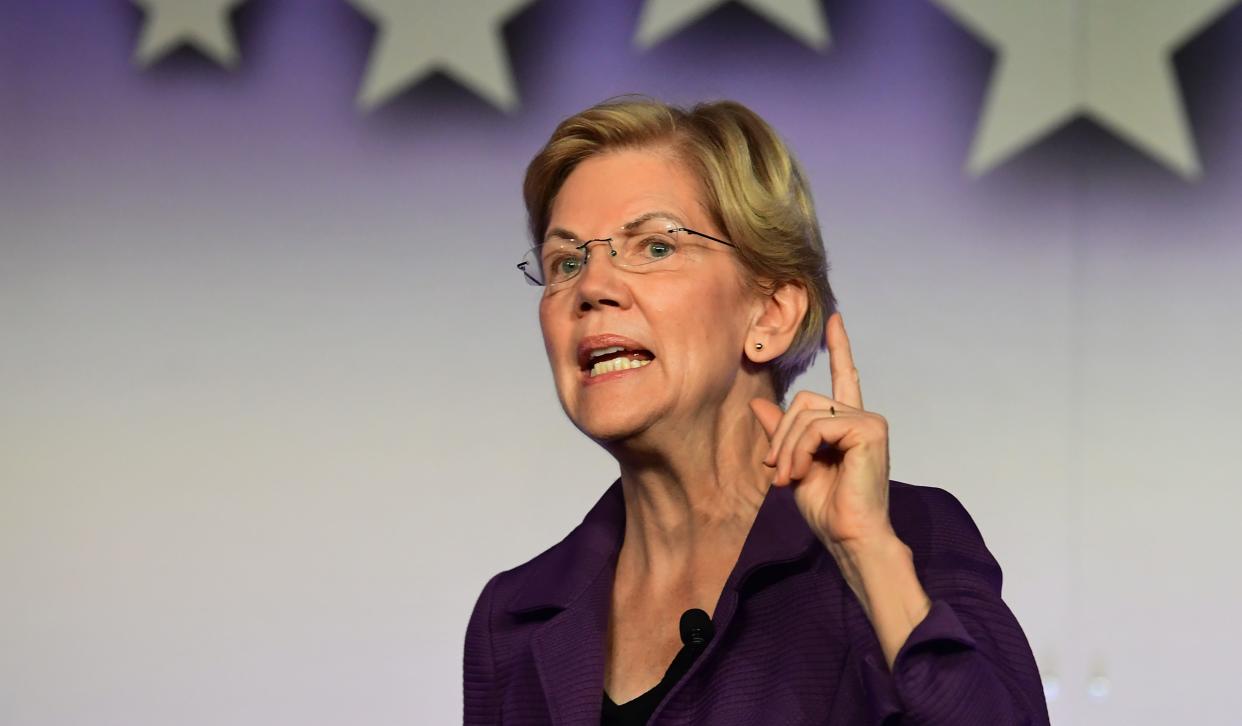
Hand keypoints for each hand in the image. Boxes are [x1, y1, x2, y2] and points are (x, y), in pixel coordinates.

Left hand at [750, 312, 893, 548]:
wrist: (850, 537)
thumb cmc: (827, 509)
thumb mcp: (793, 465)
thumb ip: (781, 434)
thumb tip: (759, 404)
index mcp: (848, 424)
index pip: (845, 377)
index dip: (839, 347)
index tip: (835, 319)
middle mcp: (862, 417)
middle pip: (803, 400)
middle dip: (782, 437)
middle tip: (778, 473)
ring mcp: (869, 422)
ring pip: (805, 413)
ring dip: (788, 449)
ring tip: (789, 478)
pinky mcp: (869, 429)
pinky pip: (815, 426)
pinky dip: (800, 450)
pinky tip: (804, 472)